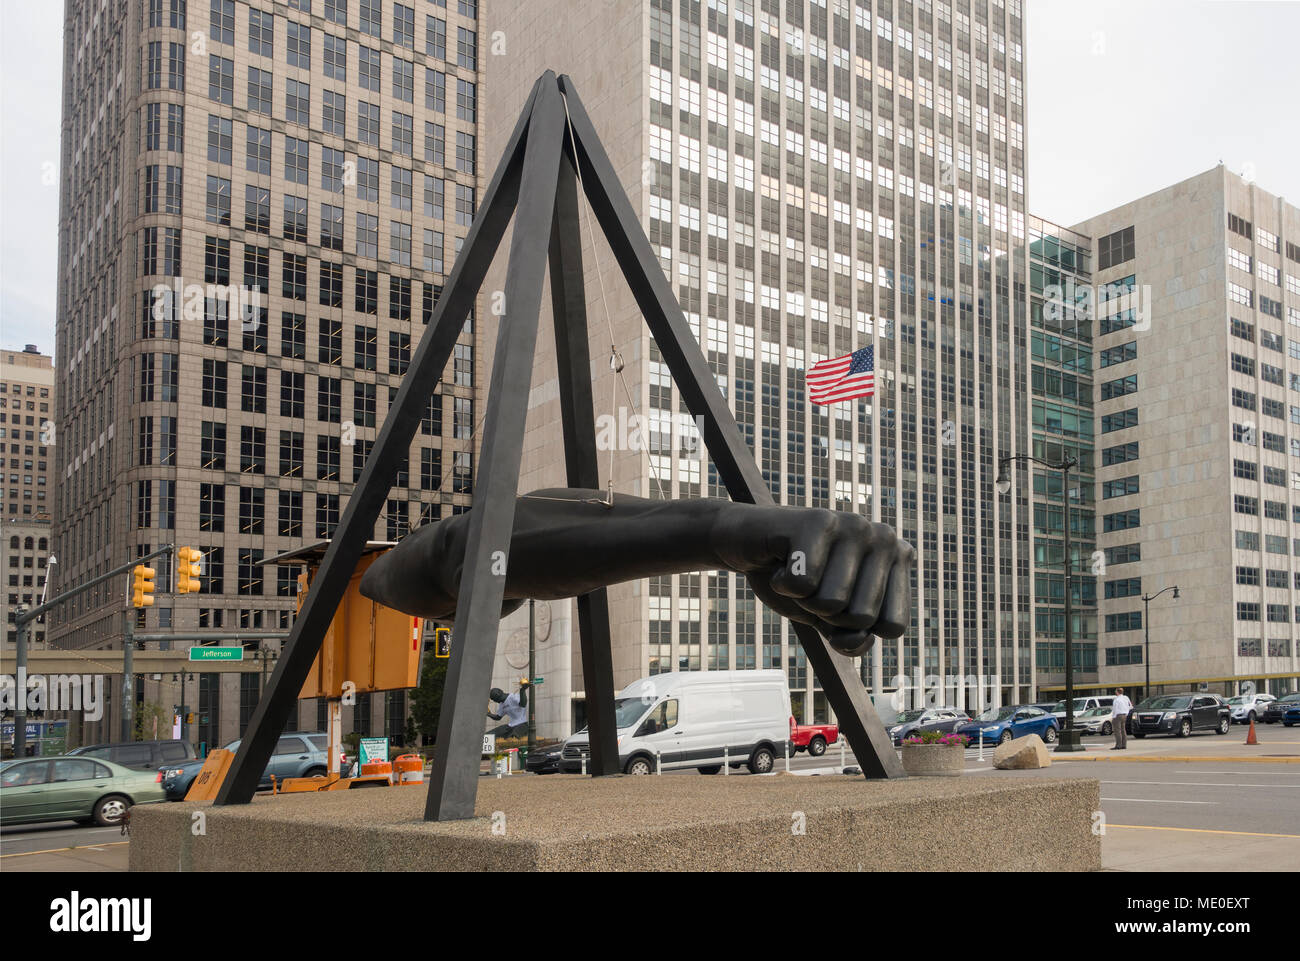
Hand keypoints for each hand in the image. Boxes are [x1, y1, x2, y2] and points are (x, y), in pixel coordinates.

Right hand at [711, 504, 914, 656]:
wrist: (749, 543)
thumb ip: (850, 640)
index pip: (892, 627)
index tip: (837, 596)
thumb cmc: (797, 580)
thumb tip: (859, 641)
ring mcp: (854, 524)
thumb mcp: (828, 619)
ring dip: (802, 598)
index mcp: (899, 560)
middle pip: (861, 617)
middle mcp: (886, 537)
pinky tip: (781, 560)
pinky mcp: (817, 520)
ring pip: (831, 603)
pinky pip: (802, 585)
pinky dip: (782, 584)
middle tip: (813, 581)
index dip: (854, 627)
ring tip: (797, 569)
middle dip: (825, 612)